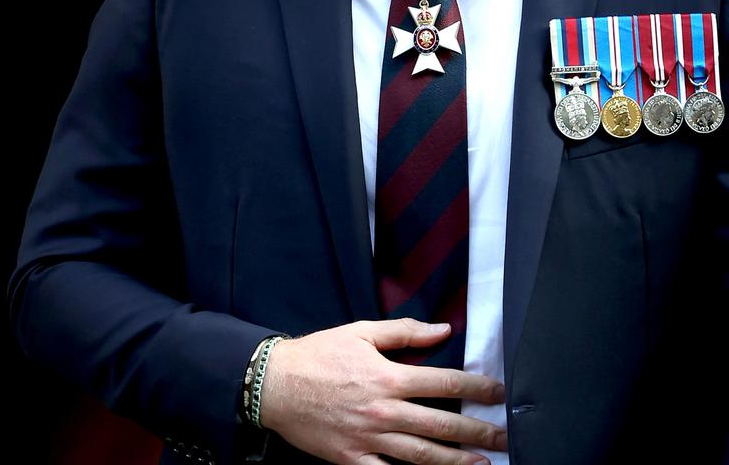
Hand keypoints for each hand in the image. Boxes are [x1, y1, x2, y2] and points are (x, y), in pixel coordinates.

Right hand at [259, 317, 507, 464]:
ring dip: (457, 461)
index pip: (443, 383)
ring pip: (423, 456)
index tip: (498, 392)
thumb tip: (442, 329)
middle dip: (477, 431)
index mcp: (389, 376)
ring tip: (484, 464)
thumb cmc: (319, 354)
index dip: (476, 388)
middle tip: (504, 436)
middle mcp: (384, 411)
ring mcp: (370, 439)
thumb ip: (404, 332)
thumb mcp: (361, 332)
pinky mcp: (354, 460)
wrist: (275, 385)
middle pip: (441, 425)